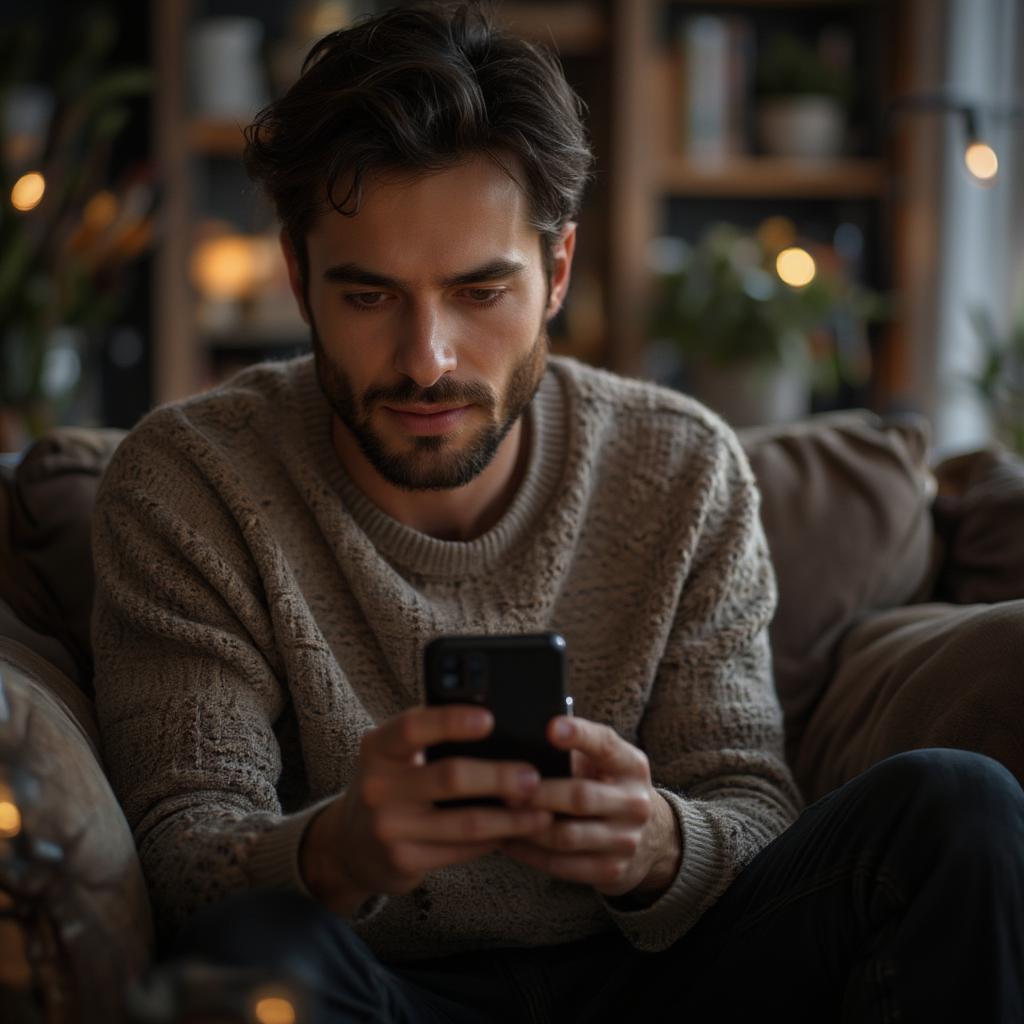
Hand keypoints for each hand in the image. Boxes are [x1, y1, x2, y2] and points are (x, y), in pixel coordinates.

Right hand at [301, 705, 551, 914]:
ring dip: (510, 818)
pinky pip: (462, 849)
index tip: (490, 718)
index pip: (413, 726)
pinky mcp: (404, 860)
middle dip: (499, 776)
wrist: (349, 845)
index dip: (452, 721)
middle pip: (450, 777)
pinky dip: (494, 840)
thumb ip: (430, 740)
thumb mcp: (393, 757)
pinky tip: (516, 832)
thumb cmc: (389, 786)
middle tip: (534, 777)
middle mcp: (378, 786)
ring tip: (541, 812)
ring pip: (465, 822)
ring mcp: (389, 827)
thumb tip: (499, 727)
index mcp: (378, 748)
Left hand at [500, 716, 680, 899]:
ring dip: (527, 826)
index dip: (579, 735)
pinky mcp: (611, 871)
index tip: (551, 727)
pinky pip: (561, 865)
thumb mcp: (606, 764)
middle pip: (580, 796)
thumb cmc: (608, 787)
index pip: (606, 745)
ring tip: (496, 815)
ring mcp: (626, 840)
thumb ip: (575, 752)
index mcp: (631, 766)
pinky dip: (529, 853)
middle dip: (538, 793)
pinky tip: (507, 840)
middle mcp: (635, 802)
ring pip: (566, 835)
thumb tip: (523, 742)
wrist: (651, 839)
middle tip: (504, 787)